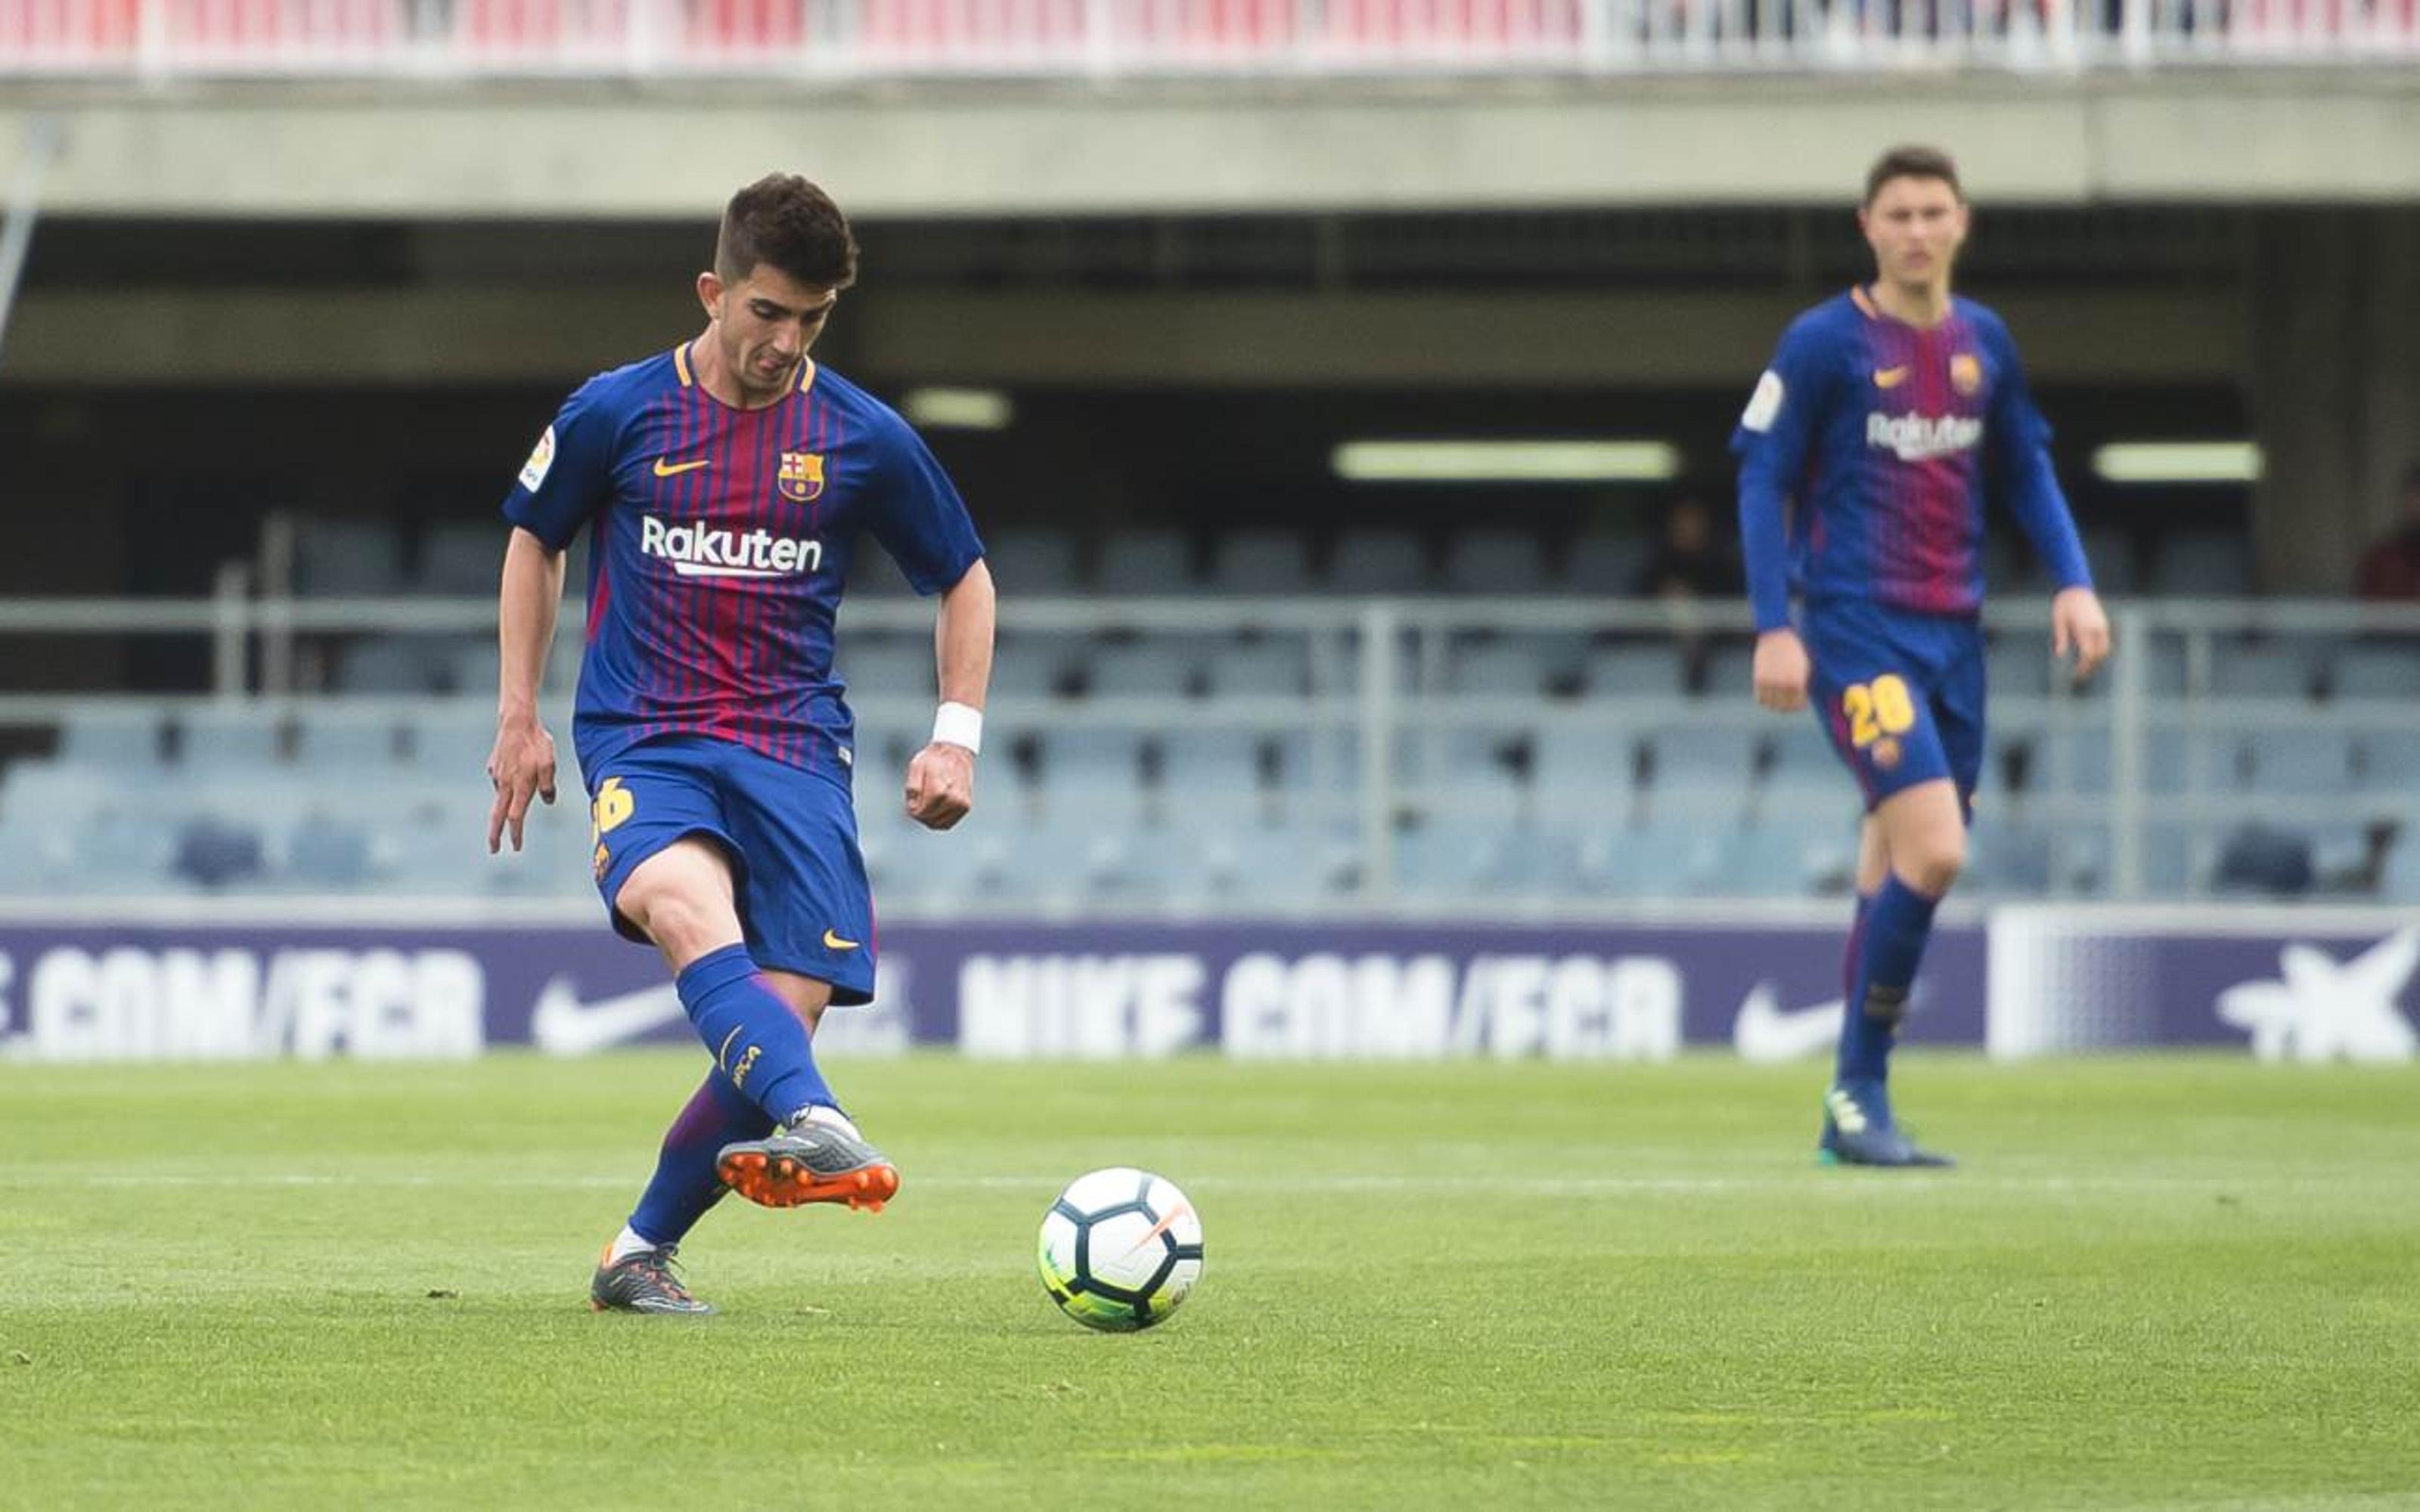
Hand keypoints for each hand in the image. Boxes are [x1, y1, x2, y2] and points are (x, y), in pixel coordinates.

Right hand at [485, 713, 556, 853]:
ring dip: (508, 800)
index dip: (516, 834)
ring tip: (524, 779)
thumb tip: (549, 801)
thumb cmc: (537, 742)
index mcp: (520, 786)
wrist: (517, 721)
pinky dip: (508, 781)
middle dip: (495, 834)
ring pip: (502, 795)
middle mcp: (505, 784)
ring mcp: (497, 775)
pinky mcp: (493, 766)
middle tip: (493, 850)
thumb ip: (548, 785)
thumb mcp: (550, 764)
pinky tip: (516, 769)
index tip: (515, 847)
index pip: (516, 817)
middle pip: (498, 815)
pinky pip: (501, 779)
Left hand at [905, 741, 974, 830]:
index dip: (912, 809)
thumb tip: (912, 808)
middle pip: (928, 820)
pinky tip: (935, 807)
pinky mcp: (966, 807)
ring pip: (938, 825)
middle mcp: (953, 799)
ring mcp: (961, 804)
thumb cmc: (934, 759)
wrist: (956, 752)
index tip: (912, 799)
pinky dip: (939, 819)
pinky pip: (948, 823)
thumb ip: (912, 788)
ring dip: (929, 818)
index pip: (920, 813)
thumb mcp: (916, 767)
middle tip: (918, 800)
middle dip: (920, 814)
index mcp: (940, 790)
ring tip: (927, 802)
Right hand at [1751, 628, 1810, 711]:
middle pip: (1784, 707)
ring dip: (1775, 705)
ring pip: (1771, 705)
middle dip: (1787, 706)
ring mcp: (1770, 682)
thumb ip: (1801, 685)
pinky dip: (1765, 700)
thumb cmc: (1794, 650)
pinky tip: (1770, 695)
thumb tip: (1797, 700)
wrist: (1778, 635)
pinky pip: (1760, 698)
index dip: (1799, 705)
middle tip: (1788, 702)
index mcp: (1797, 681)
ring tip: (1778, 699)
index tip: (1799, 702)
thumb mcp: (1804, 668)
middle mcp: (1783, 684)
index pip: (1798, 705)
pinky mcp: (1759, 679)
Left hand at [2051, 586, 2111, 684]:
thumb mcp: (2058, 620)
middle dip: (2091, 667)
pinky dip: (2100, 652)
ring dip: (2097, 661)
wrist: (2076, 587)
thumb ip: (2060, 638)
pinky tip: (2090, 658)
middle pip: (2099, 655)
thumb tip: (2060, 655)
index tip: (2076, 674)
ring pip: (2105, 650)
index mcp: (2085, 628)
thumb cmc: (2064, 604)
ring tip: (2085, 669)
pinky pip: (2105, 643)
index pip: (2088, 655)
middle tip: (2080, 676)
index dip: (2083, 667)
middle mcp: (2097, 628)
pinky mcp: (2103, 624)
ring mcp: (2102, 626)